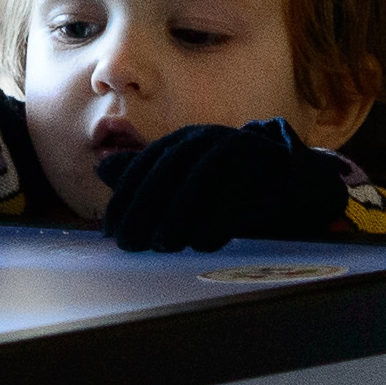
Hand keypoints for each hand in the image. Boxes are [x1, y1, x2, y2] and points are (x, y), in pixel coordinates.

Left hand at [97, 118, 332, 252]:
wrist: (284, 175)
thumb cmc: (224, 184)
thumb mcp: (182, 180)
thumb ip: (145, 177)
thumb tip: (101, 169)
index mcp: (182, 140)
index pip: (145, 165)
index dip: (125, 198)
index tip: (110, 232)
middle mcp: (206, 138)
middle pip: (169, 171)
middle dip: (145, 209)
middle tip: (131, 244)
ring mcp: (237, 148)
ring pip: (202, 179)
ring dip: (179, 215)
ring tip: (165, 246)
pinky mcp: (265, 166)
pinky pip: (238, 193)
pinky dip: (218, 220)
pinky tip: (203, 244)